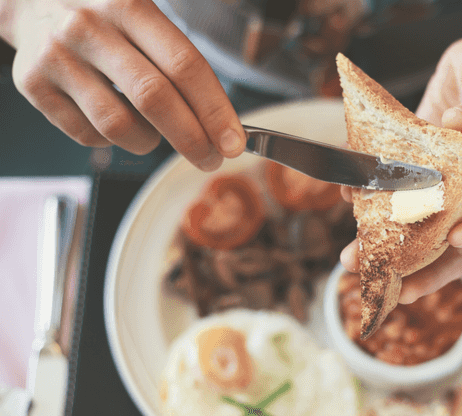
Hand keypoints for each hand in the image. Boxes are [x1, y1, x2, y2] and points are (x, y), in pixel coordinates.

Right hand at [1, 0, 244, 170]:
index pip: (185, 66)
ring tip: (154, 134)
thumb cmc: (104, 15)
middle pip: (155, 99)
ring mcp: (57, 56)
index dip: (215, 110)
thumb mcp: (142, 12)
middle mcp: (89, 27)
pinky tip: (116, 121)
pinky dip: (110, 141)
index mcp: (129, 5)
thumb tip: (224, 126)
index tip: (233, 142)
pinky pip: (87, 135)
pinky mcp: (32, 83)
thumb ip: (180, 58)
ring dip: (148, 142)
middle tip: (210, 159)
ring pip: (118, 125)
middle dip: (192, 139)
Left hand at [341, 13, 461, 302]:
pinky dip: (370, 194)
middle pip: (453, 249)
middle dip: (421, 270)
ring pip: (416, 228)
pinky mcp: (417, 167)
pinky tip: (349, 194)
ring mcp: (446, 188)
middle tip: (392, 285)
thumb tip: (455, 128)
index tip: (458, 236)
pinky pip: (393, 188)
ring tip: (353, 258)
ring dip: (384, 245)